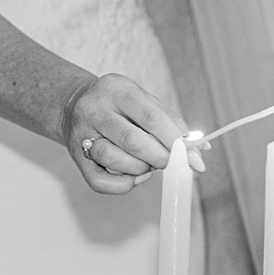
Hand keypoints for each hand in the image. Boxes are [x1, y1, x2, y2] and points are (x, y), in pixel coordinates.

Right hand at [62, 73, 203, 194]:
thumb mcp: (144, 101)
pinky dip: (124, 185)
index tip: (194, 156)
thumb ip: (172, 122)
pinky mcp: (76, 157)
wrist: (73, 104)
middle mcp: (95, 110)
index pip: (151, 117)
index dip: (176, 140)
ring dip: (141, 169)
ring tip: (148, 163)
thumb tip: (200, 147)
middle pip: (134, 141)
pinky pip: (100, 182)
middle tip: (173, 163)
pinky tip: (133, 175)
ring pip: (115, 161)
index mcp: (117, 90)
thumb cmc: (118, 105)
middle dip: (162, 158)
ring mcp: (82, 134)